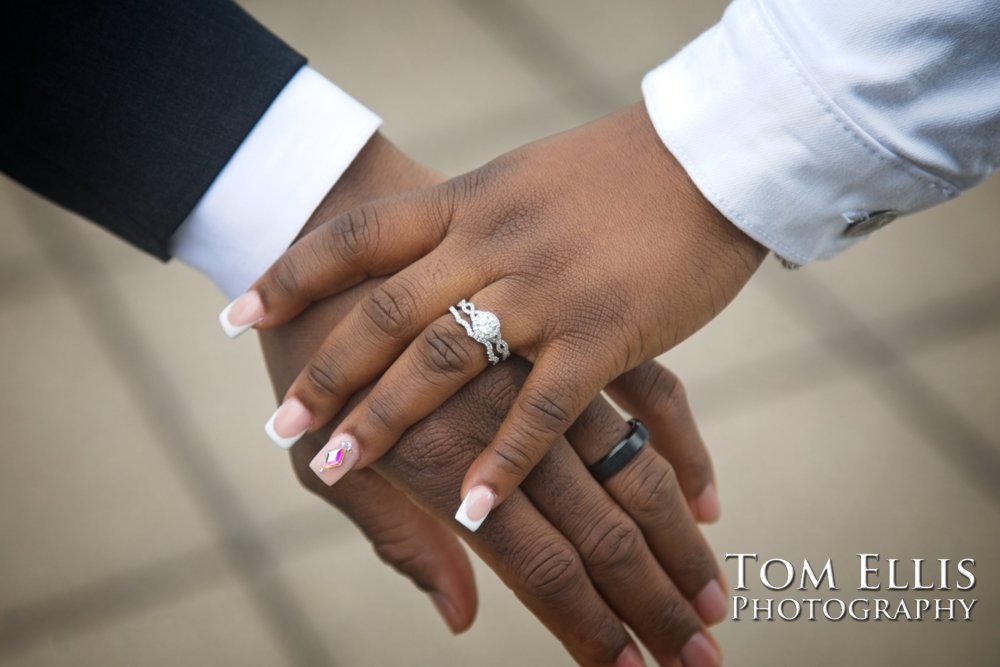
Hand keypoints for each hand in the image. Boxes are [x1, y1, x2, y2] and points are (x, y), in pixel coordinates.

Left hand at [258, 136, 725, 665]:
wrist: (709, 157)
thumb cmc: (616, 174)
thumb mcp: (523, 181)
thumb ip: (472, 226)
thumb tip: (430, 267)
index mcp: (465, 204)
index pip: (357, 236)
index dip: (291, 273)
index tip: (238, 314)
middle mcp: (490, 244)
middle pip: (385, 314)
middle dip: (326, 372)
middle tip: (281, 424)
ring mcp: (544, 290)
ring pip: (443, 362)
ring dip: (384, 420)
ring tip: (337, 465)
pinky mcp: (602, 333)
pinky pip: (543, 409)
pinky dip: (505, 461)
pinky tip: (474, 510)